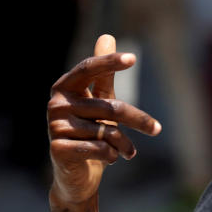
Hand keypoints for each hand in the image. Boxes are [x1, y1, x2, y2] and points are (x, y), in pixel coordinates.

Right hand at [47, 34, 160, 203]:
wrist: (76, 176)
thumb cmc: (90, 133)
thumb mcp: (99, 103)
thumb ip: (104, 75)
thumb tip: (106, 36)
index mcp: (65, 88)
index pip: (89, 69)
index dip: (109, 63)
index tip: (133, 58)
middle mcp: (56, 104)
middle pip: (110, 106)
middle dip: (139, 120)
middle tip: (157, 130)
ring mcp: (54, 127)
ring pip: (107, 131)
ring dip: (125, 145)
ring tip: (129, 152)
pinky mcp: (58, 149)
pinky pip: (100, 148)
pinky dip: (113, 155)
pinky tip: (112, 159)